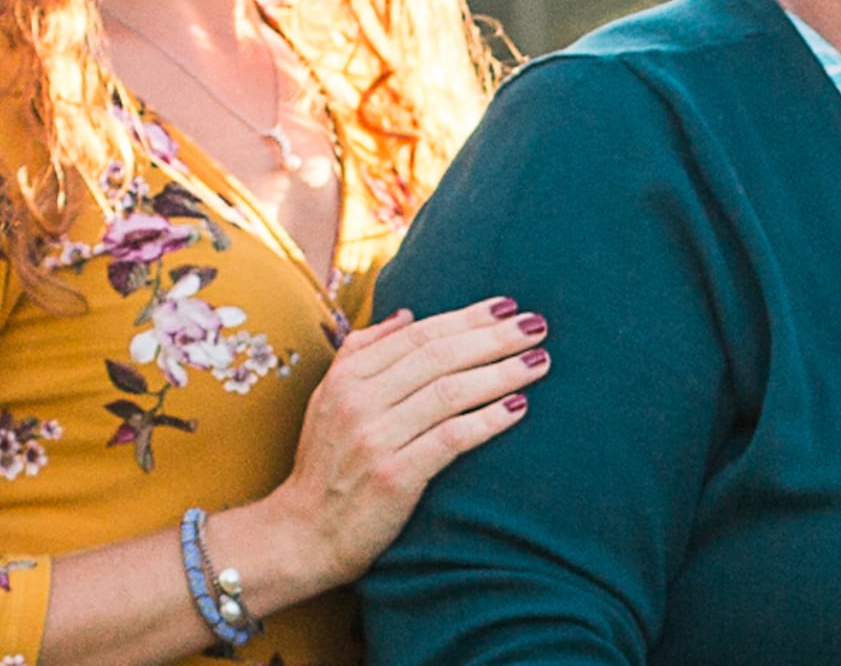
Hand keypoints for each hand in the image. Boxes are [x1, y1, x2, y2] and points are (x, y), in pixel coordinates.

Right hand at [259, 296, 550, 595]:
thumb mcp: (328, 397)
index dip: (466, 317)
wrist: (303, 535)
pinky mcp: (394, 477)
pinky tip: (518, 408)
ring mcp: (376, 438)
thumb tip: (406, 314)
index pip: (419, 334)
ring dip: (500, 374)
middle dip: (493, 337)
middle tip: (536, 326)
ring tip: (537, 362)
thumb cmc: (324, 464)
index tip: (507, 306)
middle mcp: (360, 400)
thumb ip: (364, 351)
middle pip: (439, 356)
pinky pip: (451, 438)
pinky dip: (487, 420)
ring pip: (450, 392)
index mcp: (348, 376)